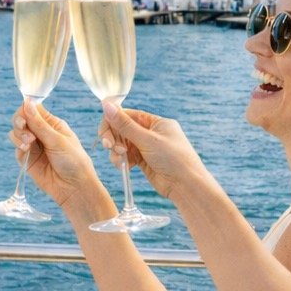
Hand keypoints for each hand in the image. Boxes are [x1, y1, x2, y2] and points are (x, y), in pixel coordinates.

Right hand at [11, 101, 115, 220]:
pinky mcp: (27, 159)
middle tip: (24, 129)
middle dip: (19, 122)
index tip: (24, 117)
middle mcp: (42, 133)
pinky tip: (26, 150)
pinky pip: (16, 148)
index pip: (33, 109)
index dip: (25, 110)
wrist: (74, 188)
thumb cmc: (73, 162)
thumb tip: (27, 102)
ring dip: (18, 135)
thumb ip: (39, 123)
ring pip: (16, 133)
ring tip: (28, 143)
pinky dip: (18, 146)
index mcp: (52, 124)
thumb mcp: (58, 140)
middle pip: (21, 119)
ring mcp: (34, 146)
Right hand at [98, 102, 212, 200]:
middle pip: (122, 129)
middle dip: (114, 137)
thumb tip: (107, 105)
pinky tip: (124, 166)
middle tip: (108, 146)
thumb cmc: (174, 159)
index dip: (113, 121)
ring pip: (122, 144)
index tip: (104, 132)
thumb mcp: (148, 140)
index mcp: (156, 122)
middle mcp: (151, 133)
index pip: (128, 115)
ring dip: (116, 151)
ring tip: (120, 159)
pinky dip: (121, 160)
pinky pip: (126, 156)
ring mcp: (147, 148)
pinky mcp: (143, 161)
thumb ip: (125, 125)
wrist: (186, 186)